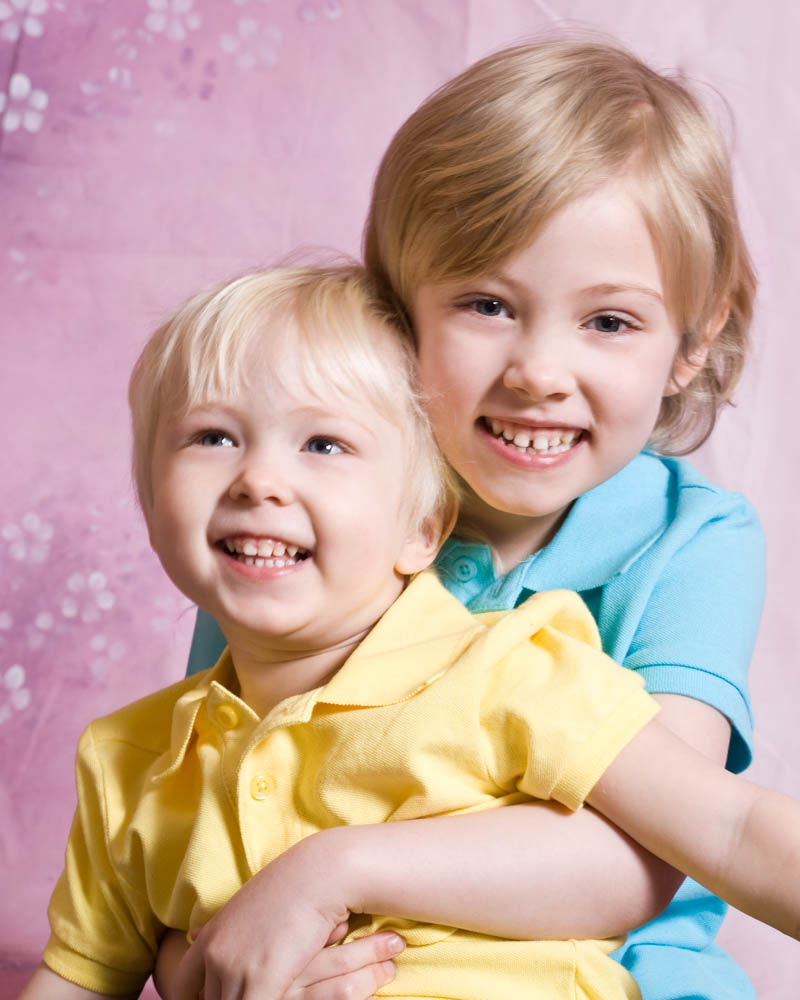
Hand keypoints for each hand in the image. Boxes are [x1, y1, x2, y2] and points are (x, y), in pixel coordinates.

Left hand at [171, 834, 396, 999]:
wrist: (320, 873)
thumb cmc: (292, 887)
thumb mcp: (248, 907)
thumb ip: (226, 931)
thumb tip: (193, 935)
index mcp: (210, 936)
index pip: (183, 985)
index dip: (197, 998)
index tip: (208, 998)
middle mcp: (215, 954)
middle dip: (230, 999)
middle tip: (253, 989)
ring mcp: (235, 970)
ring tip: (269, 990)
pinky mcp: (261, 982)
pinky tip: (280, 996)